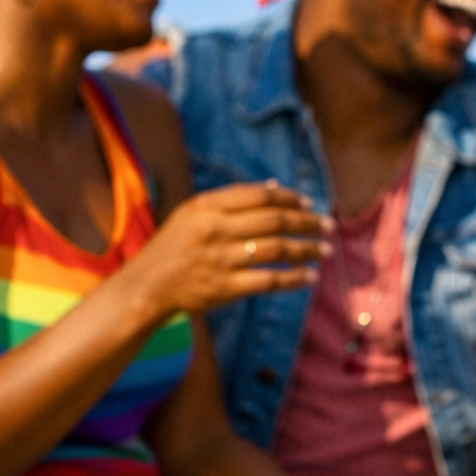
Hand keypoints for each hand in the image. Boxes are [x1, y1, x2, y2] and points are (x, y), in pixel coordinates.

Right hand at [128, 179, 332, 318]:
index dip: (289, 198)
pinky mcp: (225, 287)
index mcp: (207, 206)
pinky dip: (294, 278)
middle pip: (273, 220)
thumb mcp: (193, 213)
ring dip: (307, 249)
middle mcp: (215, 230)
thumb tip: (275, 188)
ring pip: (276, 249)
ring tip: (326, 250)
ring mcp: (220, 259)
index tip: (309, 203)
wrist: (147, 284)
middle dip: (307, 222)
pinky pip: (269, 280)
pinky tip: (310, 276)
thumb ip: (230, 200)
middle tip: (328, 225)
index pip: (259, 196)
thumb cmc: (174, 246)